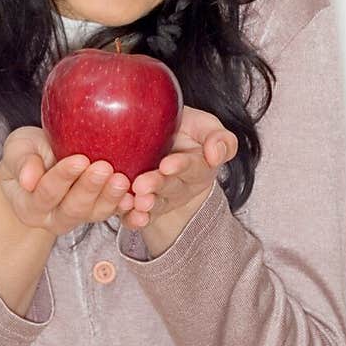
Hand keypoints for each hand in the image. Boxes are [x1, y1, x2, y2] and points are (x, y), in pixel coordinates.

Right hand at [0, 125, 134, 236]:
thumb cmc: (29, 153)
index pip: (47, 193)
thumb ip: (21, 161)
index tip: (79, 160)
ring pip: (95, 213)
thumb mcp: (18, 149)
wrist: (42, 164)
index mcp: (31, 204)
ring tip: (123, 180)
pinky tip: (136, 197)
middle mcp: (55, 217)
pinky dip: (125, 206)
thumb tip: (28, 179)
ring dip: (111, 198)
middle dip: (90, 189)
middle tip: (105, 168)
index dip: (63, 178)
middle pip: (74, 208)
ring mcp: (79, 217)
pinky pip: (114, 212)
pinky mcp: (99, 210)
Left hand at [120, 105, 237, 232]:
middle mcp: (180, 186)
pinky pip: (137, 216)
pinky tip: (124, 211)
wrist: (160, 136)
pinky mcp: (141, 206)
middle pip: (170, 188)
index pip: (192, 167)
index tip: (166, 165)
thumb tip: (215, 155)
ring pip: (154, 204)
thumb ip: (221, 139)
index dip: (180, 166)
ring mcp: (161, 197)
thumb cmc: (185, 130)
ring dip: (144, 205)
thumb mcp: (206, 127)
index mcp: (199, 167)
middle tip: (141, 186)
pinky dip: (131, 218)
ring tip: (134, 201)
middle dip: (156, 186)